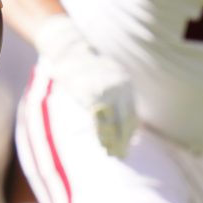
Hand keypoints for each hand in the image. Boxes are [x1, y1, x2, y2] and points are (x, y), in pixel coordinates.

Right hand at [35, 14, 136, 157]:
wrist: (70, 48)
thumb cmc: (85, 65)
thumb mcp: (104, 76)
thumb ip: (113, 94)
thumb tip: (121, 115)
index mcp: (125, 84)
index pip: (132, 114)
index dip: (130, 132)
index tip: (129, 145)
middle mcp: (120, 88)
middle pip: (125, 120)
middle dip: (123, 139)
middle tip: (121, 154)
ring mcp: (107, 92)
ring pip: (114, 123)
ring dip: (113, 140)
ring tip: (111, 152)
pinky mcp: (93, 95)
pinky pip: (100, 120)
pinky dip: (102, 134)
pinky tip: (102, 143)